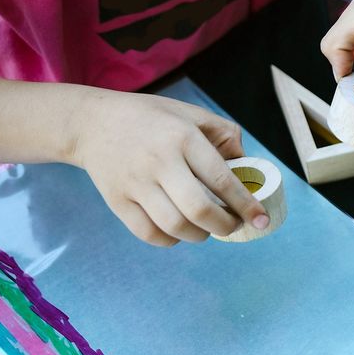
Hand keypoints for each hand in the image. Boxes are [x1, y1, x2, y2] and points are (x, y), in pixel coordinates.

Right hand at [70, 91, 267, 246]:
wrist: (93, 123)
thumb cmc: (151, 119)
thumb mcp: (192, 114)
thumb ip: (225, 136)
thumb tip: (246, 168)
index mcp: (184, 138)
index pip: (222, 179)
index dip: (246, 205)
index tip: (261, 220)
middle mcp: (160, 162)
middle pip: (199, 210)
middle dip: (225, 226)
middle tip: (233, 225)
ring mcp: (135, 184)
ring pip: (174, 227)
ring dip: (200, 235)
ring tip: (207, 228)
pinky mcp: (117, 201)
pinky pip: (148, 234)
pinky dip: (170, 240)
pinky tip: (179, 231)